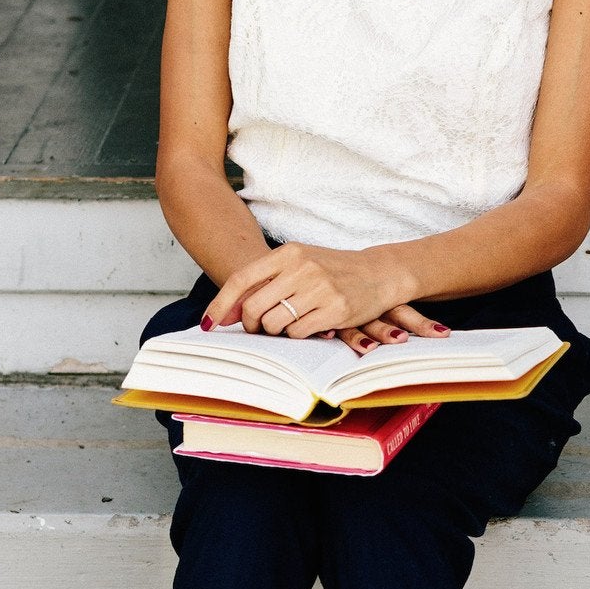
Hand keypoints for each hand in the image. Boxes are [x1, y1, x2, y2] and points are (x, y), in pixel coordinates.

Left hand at [199, 242, 450, 350]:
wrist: (380, 272)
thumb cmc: (333, 270)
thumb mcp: (300, 263)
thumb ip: (266, 281)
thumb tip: (230, 310)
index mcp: (287, 253)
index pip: (242, 280)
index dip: (221, 305)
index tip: (209, 324)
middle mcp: (301, 268)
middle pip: (254, 307)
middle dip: (250, 325)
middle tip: (257, 329)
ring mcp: (319, 288)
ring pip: (274, 323)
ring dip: (276, 331)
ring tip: (290, 324)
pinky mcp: (335, 309)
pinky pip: (298, 332)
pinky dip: (298, 335)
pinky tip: (309, 326)